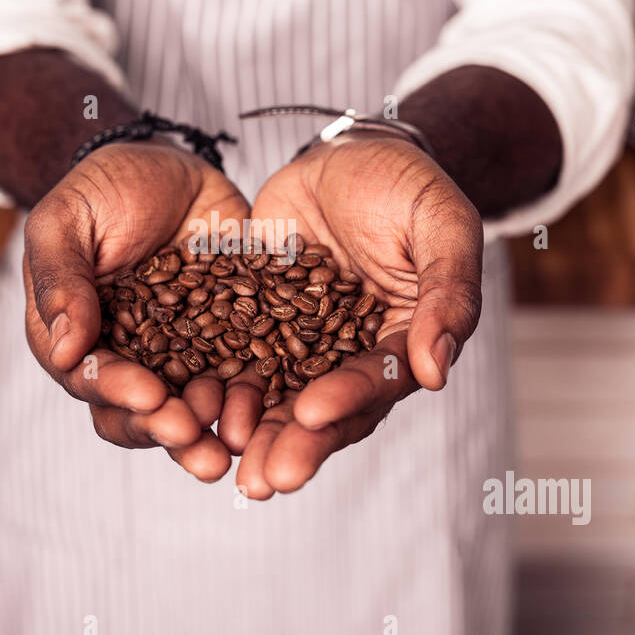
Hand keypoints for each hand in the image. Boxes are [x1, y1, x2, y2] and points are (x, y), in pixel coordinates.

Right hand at [23, 140, 248, 481]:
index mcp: (77, 339)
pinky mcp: (228, 342)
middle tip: (194, 435)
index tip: (150, 396)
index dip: (118, 393)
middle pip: (140, 413)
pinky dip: (254, 398)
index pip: (91, 380)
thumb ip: (61, 280)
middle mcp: (128, 359)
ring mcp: (180, 354)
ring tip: (233, 440)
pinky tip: (273, 409)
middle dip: (166, 430)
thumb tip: (64, 351)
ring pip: (191, 408)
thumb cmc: (103, 188)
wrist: (171, 166)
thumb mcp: (66, 221)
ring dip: (210, 430)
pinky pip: (242, 378)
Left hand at [224, 134, 483, 497]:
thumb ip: (446, 294)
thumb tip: (435, 372)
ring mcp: (303, 343)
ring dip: (251, 432)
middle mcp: (352, 355)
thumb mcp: (441, 225)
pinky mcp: (258, 322)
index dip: (347, 401)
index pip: (378, 382)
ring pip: (276, 397)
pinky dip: (215, 387)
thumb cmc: (406, 184)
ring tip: (222, 459)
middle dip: (293, 444)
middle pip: (325, 409)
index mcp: (403, 341)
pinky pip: (235, 359)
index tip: (311, 415)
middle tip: (264, 480)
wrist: (347, 153)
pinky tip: (189, 409)